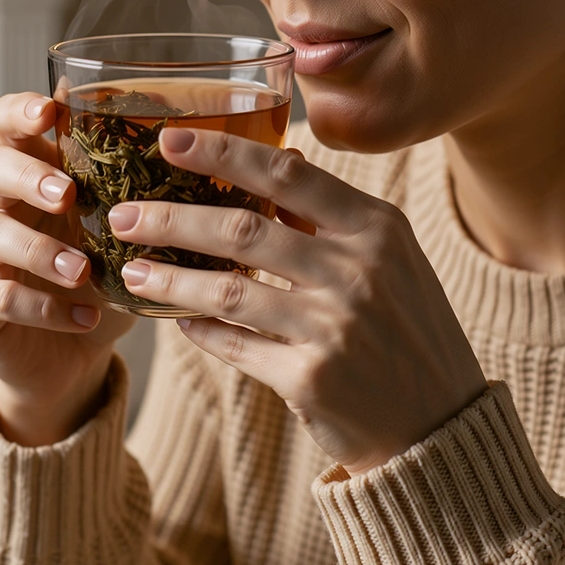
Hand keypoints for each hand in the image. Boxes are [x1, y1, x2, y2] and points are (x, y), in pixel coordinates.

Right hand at [0, 92, 135, 444]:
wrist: (74, 353)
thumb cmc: (102, 273)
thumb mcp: (123, 226)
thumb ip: (132, 182)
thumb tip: (175, 128)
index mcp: (28, 170)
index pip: (5, 123)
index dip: (20, 111)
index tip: (49, 113)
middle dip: (28, 177)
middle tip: (68, 196)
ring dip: (40, 250)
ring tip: (82, 271)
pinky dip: (44, 307)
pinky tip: (85, 317)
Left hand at [110, 127, 486, 474]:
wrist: (442, 424)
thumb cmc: (406, 325)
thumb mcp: (389, 256)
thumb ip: (330, 216)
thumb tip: (273, 166)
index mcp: (375, 226)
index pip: (287, 173)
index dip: (222, 152)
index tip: (169, 140)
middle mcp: (357, 270)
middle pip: (243, 229)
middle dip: (171, 218)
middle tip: (122, 215)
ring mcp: (335, 326)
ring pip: (228, 290)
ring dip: (170, 279)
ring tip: (130, 272)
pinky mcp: (313, 379)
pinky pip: (236, 345)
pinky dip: (199, 330)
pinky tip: (174, 320)